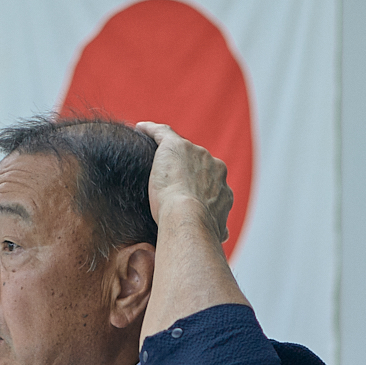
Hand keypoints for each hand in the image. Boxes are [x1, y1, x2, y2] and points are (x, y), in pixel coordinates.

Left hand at [136, 121, 233, 244]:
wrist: (188, 218)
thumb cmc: (199, 229)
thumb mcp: (217, 230)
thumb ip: (220, 228)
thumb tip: (225, 235)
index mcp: (223, 185)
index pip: (209, 179)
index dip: (197, 184)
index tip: (185, 191)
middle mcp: (213, 165)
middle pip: (197, 161)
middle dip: (186, 167)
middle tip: (168, 177)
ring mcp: (195, 153)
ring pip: (179, 148)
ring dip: (168, 150)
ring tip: (149, 154)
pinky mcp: (174, 145)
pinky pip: (161, 132)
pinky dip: (150, 130)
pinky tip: (140, 129)